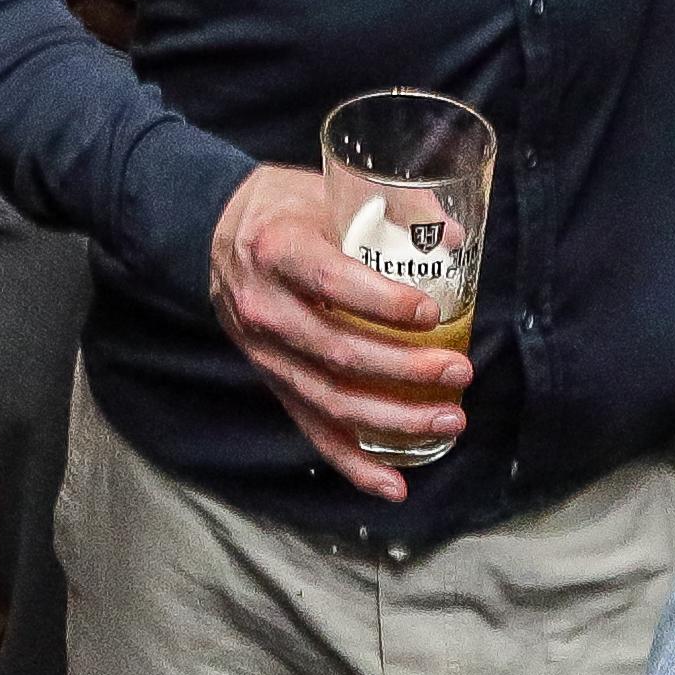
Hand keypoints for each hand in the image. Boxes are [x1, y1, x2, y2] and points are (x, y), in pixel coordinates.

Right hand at [207, 161, 470, 499]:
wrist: (214, 231)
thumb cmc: (283, 208)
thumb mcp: (327, 189)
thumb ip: (393, 207)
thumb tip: (458, 238)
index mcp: (278, 251)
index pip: (333, 284)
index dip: (383, 303)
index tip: (432, 312)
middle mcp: (265, 309)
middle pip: (340, 352)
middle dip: (406, 370)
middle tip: (459, 372)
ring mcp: (266, 353)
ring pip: (331, 399)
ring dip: (394, 419)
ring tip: (449, 421)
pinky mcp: (273, 382)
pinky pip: (312, 429)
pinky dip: (353, 463)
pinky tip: (393, 485)